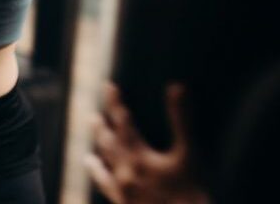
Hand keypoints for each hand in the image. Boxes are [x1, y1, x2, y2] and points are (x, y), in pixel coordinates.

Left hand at [86, 83, 209, 203]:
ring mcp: (122, 190)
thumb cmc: (190, 189)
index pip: (123, 122)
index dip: (115, 102)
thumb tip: (177, 87)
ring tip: (89, 146)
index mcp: (139, 156)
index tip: (109, 86)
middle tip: (93, 115)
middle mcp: (125, 172)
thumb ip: (181, 119)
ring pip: (105, 164)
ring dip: (98, 150)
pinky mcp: (123, 203)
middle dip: (102, 126)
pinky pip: (106, 187)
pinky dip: (99, 175)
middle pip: (108, 142)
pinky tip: (95, 170)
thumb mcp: (188, 152)